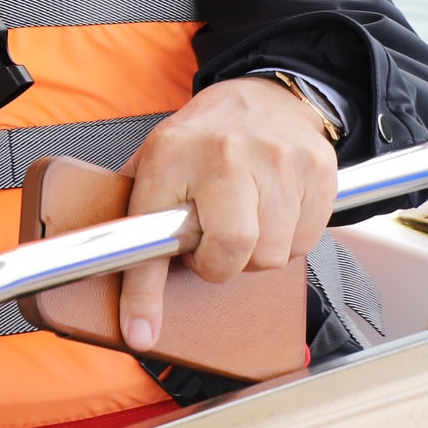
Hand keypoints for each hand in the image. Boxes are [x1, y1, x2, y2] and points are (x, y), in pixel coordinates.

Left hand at [119, 76, 336, 350]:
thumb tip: (110, 270)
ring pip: (272, 254)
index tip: (140, 332)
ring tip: (243, 219)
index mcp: (170, 157)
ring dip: (256, 251)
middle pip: (233, 250)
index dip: (143, 292)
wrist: (264, 96)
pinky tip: (273, 211)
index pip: (152, 234)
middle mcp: (224, 157)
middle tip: (212, 245)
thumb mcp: (155, 161)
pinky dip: (288, 239)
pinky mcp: (317, 171)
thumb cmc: (201, 139)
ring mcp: (276, 162)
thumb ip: (141, 212)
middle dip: (221, 263)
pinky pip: (306, 241)